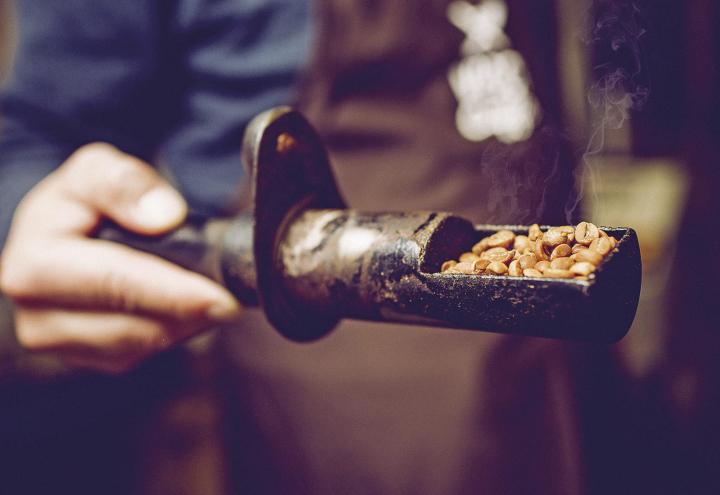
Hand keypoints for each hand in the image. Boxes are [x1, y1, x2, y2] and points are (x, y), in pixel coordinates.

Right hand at [0, 143, 241, 372]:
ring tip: (212, 295)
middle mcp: (36, 318)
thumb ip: (124, 183)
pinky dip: (171, 333)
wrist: (60, 237)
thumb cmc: (81, 202)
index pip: (114, 284)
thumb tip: (163, 217)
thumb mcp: (96, 171)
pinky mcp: (84, 360)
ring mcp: (60, 348)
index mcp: (33, 268)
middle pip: (133, 329)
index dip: (171, 293)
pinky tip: (187, 309)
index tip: (218, 298)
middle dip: (189, 315)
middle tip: (234, 301)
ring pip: (141, 349)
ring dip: (184, 325)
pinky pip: (140, 356)